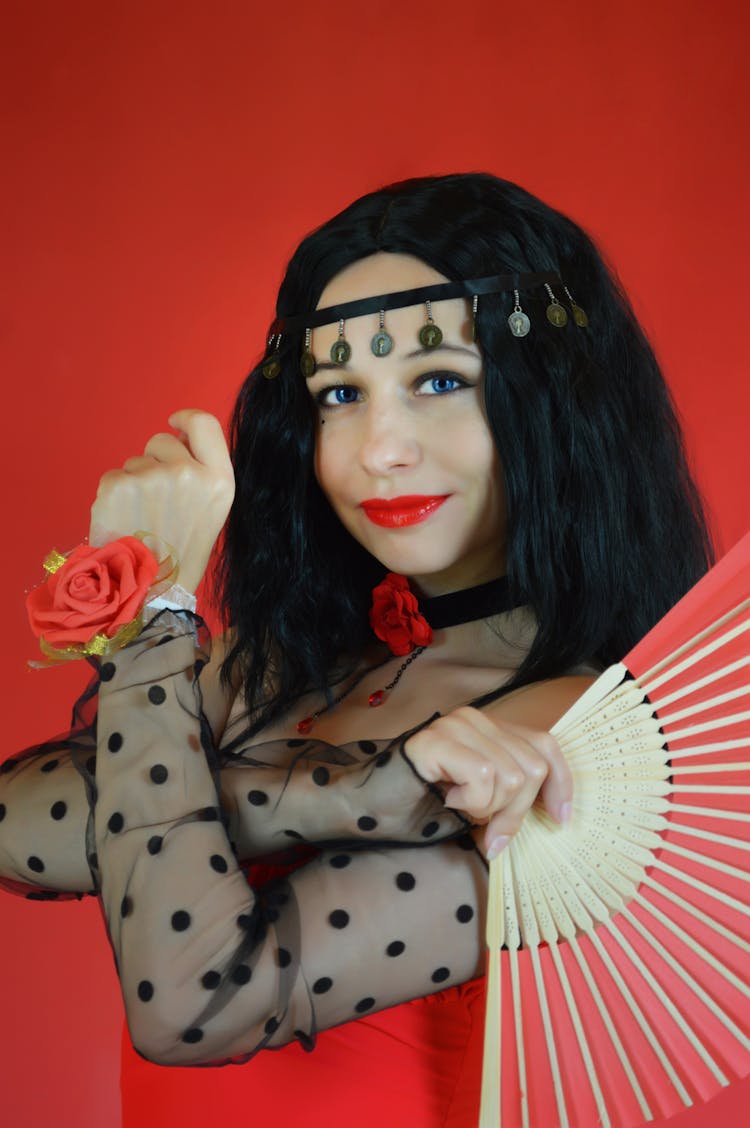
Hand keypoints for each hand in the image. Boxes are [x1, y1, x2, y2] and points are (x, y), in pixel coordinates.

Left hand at [89, 409, 234, 593]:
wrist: (152, 590)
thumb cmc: (181, 552)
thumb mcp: (211, 511)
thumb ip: (202, 472)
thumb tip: (177, 438)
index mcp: (219, 480)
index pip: (205, 424)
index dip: (186, 419)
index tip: (174, 423)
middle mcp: (188, 473)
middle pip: (163, 441)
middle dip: (155, 460)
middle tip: (157, 500)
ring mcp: (152, 477)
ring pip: (135, 461)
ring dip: (135, 482)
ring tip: (142, 517)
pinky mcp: (119, 484)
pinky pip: (113, 476)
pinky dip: (114, 495)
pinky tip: (124, 520)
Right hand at [404, 706, 571, 859]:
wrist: (365, 807)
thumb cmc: (421, 807)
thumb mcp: (481, 800)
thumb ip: (512, 794)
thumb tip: (556, 814)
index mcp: (490, 728)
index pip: (546, 745)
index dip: (561, 782)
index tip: (560, 818)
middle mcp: (476, 719)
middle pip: (533, 767)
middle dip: (516, 812)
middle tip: (488, 830)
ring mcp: (456, 726)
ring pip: (511, 777)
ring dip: (487, 809)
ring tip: (458, 806)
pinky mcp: (438, 740)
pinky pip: (482, 777)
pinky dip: (471, 802)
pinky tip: (447, 799)